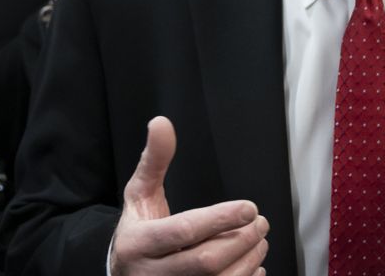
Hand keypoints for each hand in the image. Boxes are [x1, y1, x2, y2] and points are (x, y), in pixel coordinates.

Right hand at [110, 117, 268, 275]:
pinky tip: (253, 265)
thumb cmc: (138, 231)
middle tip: (260, 222)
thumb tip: (161, 123)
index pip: (185, 231)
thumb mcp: (139, 194)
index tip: (250, 208)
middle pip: (206, 261)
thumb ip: (154, 160)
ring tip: (259, 240)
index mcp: (140, 243)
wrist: (124, 274)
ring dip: (248, 259)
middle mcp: (153, 274)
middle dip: (241, 239)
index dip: (220, 219)